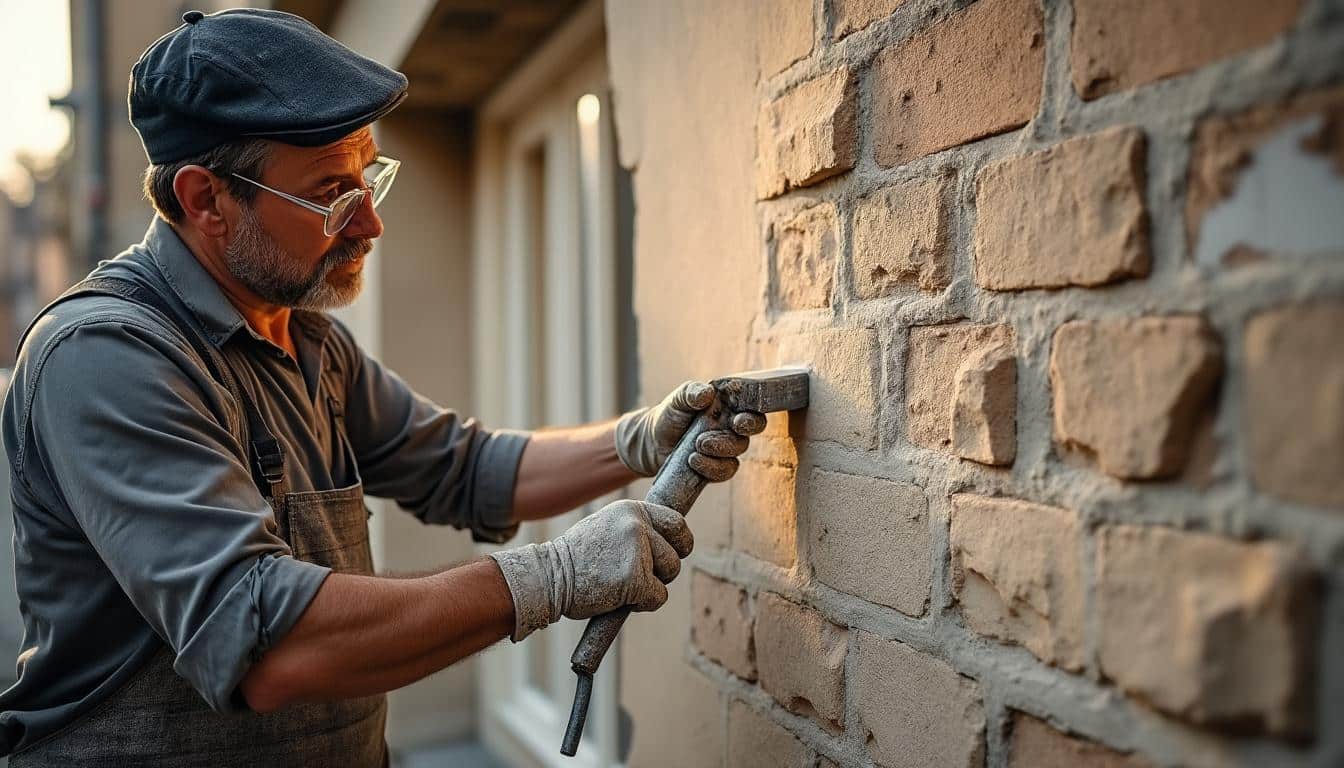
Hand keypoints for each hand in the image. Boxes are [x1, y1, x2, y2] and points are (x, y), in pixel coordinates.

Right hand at [488, 499, 692, 640]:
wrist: (547, 578)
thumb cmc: (576, 559)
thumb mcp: (607, 527)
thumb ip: (635, 528)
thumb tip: (668, 538)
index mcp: (631, 510)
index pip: (677, 523)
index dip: (680, 542)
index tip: (673, 553)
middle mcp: (637, 525)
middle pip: (677, 553)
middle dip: (666, 569)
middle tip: (642, 576)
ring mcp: (637, 552)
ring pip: (669, 575)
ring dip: (652, 586)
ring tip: (621, 585)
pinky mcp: (635, 580)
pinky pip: (658, 597)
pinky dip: (643, 605)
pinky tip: (618, 598)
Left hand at [614, 380, 766, 479]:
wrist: (653, 442)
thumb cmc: (670, 415)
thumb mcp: (678, 399)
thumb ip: (691, 392)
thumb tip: (707, 393)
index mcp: (728, 407)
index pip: (751, 408)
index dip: (752, 414)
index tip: (739, 419)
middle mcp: (731, 428)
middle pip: (749, 433)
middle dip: (742, 433)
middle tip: (730, 429)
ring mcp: (725, 450)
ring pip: (736, 454)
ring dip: (719, 450)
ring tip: (696, 445)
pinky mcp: (716, 468)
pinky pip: (724, 471)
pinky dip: (711, 468)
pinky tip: (693, 461)